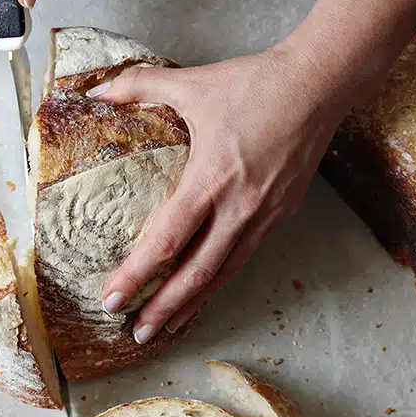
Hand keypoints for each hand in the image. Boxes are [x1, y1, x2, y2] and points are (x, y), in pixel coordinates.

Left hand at [90, 45, 352, 341]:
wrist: (321, 82)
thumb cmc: (255, 82)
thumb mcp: (192, 82)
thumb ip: (139, 85)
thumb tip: (94, 90)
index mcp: (212, 179)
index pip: (167, 241)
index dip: (137, 275)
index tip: (112, 299)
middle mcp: (239, 207)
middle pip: (196, 274)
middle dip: (163, 308)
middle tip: (135, 335)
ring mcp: (263, 215)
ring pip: (224, 273)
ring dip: (192, 303)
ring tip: (166, 327)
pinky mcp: (281, 214)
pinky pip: (244, 257)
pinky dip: (219, 280)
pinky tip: (203, 292)